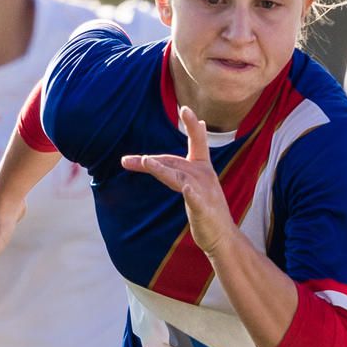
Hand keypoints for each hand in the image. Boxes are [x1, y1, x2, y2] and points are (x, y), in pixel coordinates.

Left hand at [121, 102, 233, 255]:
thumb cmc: (207, 209)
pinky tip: (187, 189)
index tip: (185, 108)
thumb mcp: (196, 184)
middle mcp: (204, 176)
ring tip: (146, 163)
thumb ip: (185, 165)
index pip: (198, 142)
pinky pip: (195, 198)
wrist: (222, 237)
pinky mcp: (204, 209)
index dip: (191, 125)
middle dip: (150, 161)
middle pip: (173, 162)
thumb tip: (197, 134)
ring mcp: (205, 192)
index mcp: (203, 169)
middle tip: (125, 161)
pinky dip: (191, 193)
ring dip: (162, 169)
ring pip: (179, 176)